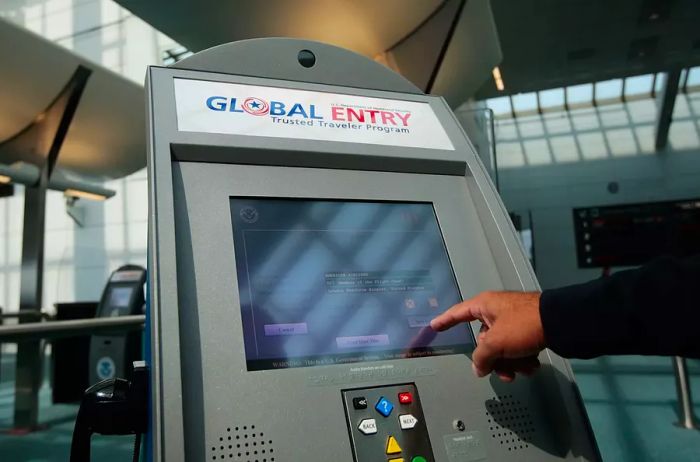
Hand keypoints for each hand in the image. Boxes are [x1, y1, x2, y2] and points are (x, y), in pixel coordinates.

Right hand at [430, 291, 545, 381]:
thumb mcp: (495, 342)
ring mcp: (514, 321)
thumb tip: (478, 367)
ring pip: (502, 348)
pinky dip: (522, 359)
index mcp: (485, 305)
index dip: (445, 320)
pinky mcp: (529, 330)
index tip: (434, 325)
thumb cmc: (524, 325)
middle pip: (484, 341)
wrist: (560, 324)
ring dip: (511, 363)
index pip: (458, 313)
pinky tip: (532, 364)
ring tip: (523, 368)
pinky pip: (517, 348)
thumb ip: (480, 357)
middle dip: (493, 359)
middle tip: (501, 369)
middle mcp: (497, 311)